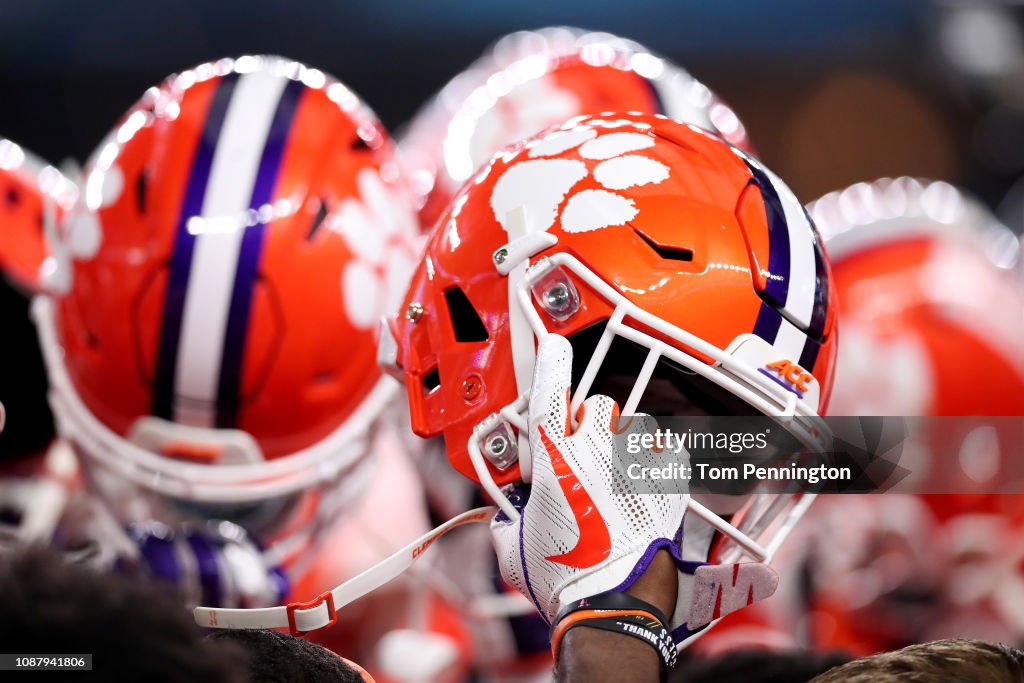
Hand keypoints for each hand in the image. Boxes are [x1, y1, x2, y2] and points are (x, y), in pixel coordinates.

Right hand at [490, 334, 686, 622]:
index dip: (551, 363)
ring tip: (612, 469)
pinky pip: (663, 446)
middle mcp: (597, 452)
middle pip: (594, 405)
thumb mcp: (513, 547)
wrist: (614, 607)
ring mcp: (635, 464)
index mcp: (554, 460)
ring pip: (631, 422)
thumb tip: (510, 516)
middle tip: (577, 453)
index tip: (553, 347)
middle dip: (584, 422)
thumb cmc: (563, 578)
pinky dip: (653, 455)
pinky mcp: (667, 483)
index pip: (551, 392)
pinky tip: (642, 477)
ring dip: (619, 436)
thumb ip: (509, 518)